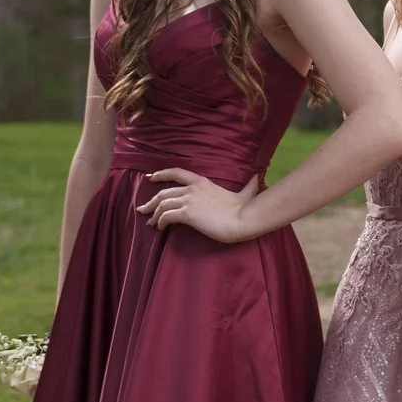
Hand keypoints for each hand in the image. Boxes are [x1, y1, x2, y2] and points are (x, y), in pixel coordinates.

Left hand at [138, 168, 260, 241]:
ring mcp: (189, 200)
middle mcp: (192, 189)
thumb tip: (258, 178)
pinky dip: (160, 222)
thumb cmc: (245, 209)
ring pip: (162, 204)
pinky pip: (166, 216)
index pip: (176, 173)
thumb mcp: (246, 193)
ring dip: (153, 214)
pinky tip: (160, 229)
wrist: (243, 219)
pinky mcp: (187, 214)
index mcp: (202, 182)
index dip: (161, 174)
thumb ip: (249, 186)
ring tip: (150, 223)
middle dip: (151, 201)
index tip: (150, 178)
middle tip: (143, 209)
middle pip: (164, 192)